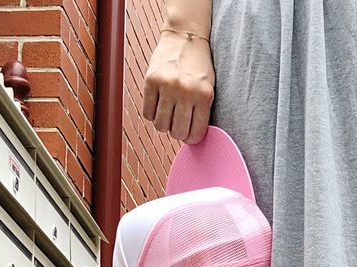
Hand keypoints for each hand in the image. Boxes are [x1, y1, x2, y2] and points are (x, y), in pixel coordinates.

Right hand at [141, 29, 214, 143]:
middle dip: (177, 132)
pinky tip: (159, 105)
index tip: (189, 134)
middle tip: (178, 123)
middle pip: (177, 132)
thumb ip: (202, 112)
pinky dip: (152, 114)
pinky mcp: (150, 80)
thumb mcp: (208, 88)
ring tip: (168, 113)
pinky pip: (147, 113)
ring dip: (164, 124)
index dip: (191, 138)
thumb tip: (190, 140)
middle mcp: (185, 91)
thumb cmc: (199, 66)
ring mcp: (167, 85)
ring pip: (160, 125)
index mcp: (204, 95)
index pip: (195, 133)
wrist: (185, 37)